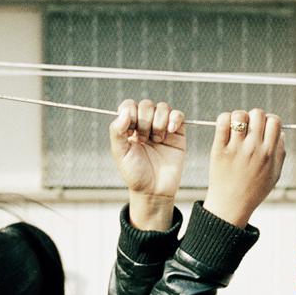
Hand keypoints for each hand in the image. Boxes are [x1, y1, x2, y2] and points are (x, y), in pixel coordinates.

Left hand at [110, 99, 185, 229]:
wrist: (154, 190)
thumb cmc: (135, 174)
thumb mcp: (120, 153)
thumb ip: (117, 130)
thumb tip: (125, 111)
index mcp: (129, 127)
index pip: (129, 105)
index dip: (131, 113)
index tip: (130, 131)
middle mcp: (146, 124)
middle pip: (147, 104)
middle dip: (145, 121)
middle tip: (143, 140)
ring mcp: (162, 128)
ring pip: (162, 107)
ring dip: (159, 122)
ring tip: (157, 140)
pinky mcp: (178, 133)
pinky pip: (178, 115)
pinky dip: (174, 119)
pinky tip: (170, 132)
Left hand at [203, 108, 285, 227]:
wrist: (231, 206)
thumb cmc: (252, 191)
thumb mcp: (275, 174)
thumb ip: (280, 152)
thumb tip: (280, 132)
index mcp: (268, 153)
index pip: (275, 121)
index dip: (270, 120)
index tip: (263, 127)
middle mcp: (253, 149)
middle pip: (258, 114)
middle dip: (254, 117)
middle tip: (249, 127)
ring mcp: (236, 148)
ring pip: (239, 115)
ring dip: (238, 117)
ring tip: (236, 127)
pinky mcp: (219, 149)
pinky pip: (222, 122)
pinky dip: (224, 118)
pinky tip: (225, 127)